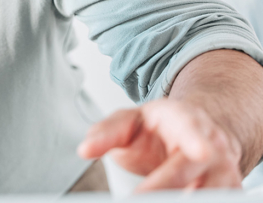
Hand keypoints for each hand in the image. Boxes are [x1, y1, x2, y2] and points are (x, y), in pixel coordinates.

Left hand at [78, 98, 243, 191]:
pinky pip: (216, 201)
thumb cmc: (160, 128)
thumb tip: (85, 149)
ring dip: (181, 197)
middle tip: (138, 197)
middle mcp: (211, 146)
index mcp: (185, 121)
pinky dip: (188, 200)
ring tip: (152, 197)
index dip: (196, 141)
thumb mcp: (131, 120)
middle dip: (164, 189)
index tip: (200, 151)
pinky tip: (170, 199)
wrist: (195, 135)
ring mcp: (223, 172)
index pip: (191, 130)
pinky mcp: (228, 192)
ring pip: (208, 194)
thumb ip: (107, 132)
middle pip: (190, 173)